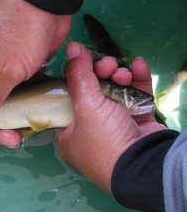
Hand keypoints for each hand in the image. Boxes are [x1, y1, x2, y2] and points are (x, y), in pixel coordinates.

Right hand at [0, 0, 70, 146]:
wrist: (49, 7)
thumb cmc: (21, 31)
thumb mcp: (4, 67)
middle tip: (6, 136)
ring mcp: (2, 72)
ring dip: (7, 118)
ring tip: (21, 133)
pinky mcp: (20, 73)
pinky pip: (15, 95)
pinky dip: (21, 107)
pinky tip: (31, 119)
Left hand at [55, 42, 165, 192]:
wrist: (143, 165)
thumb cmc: (104, 140)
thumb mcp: (85, 106)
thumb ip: (78, 75)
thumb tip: (72, 47)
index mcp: (68, 130)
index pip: (67, 96)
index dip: (75, 77)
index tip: (83, 61)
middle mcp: (88, 128)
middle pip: (92, 91)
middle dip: (101, 73)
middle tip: (107, 65)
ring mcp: (114, 125)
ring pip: (114, 91)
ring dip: (119, 77)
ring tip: (123, 73)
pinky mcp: (135, 121)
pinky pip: (134, 96)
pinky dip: (137, 80)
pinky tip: (139, 66)